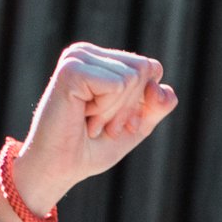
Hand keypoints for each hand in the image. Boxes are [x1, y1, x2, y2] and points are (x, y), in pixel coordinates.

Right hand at [5, 43, 176, 217]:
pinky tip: (83, 117)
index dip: (142, 103)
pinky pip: (117, 85)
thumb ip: (156, 106)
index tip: (115, 124)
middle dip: (129, 108)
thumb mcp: (135, 126)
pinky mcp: (72, 69)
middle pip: (144, 69)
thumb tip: (161, 86)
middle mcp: (87, 53)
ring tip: (90, 123)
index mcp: (100, 60)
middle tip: (100, 126)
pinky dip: (106, 110)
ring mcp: (77, 57)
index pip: (150, 68)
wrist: (59, 169)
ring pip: (131, 77)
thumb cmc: (91, 149)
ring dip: (115, 112)